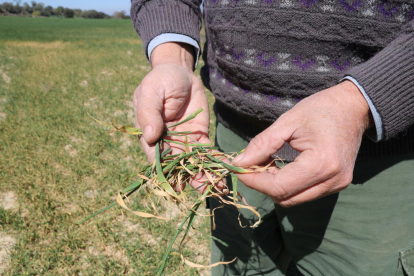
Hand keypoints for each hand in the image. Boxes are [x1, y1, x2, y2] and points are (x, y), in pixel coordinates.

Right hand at [133, 43, 220, 191]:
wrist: (180, 73)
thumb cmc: (160, 81)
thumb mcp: (151, 92)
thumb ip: (149, 113)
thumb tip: (149, 136)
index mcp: (150, 136)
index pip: (156, 157)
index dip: (166, 171)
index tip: (178, 184)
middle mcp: (167, 143)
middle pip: (178, 165)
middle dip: (191, 178)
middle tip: (205, 190)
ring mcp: (184, 141)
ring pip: (194, 163)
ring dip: (205, 175)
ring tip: (219, 186)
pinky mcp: (199, 136)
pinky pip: (207, 151)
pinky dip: (215, 161)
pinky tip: (226, 170)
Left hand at [233, 81, 371, 206]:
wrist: (354, 107)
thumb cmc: (321, 109)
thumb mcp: (287, 122)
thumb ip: (262, 145)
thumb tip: (239, 163)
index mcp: (321, 164)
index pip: (279, 186)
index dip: (254, 181)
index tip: (237, 169)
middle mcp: (332, 181)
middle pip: (286, 198)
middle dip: (262, 185)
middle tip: (250, 166)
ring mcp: (338, 185)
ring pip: (294, 199)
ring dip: (274, 187)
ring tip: (266, 164)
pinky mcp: (337, 185)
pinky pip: (305, 193)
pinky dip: (288, 185)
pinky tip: (280, 168)